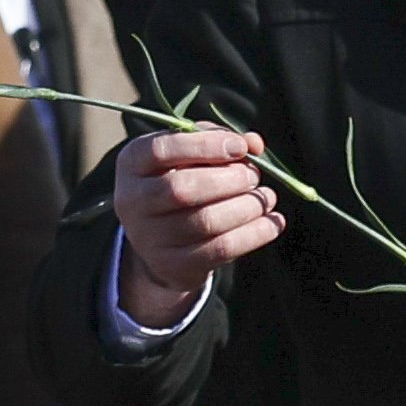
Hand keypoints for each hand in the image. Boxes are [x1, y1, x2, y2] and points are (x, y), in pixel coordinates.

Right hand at [110, 124, 283, 325]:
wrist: (160, 241)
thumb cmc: (180, 179)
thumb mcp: (190, 153)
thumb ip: (220, 140)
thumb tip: (255, 144)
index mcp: (132, 164)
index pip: (161, 150)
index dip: (205, 146)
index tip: (240, 147)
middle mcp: (132, 201)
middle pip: (182, 189)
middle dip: (228, 180)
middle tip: (253, 176)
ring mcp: (149, 238)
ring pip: (205, 221)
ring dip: (246, 206)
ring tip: (266, 197)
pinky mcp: (173, 265)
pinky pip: (220, 249)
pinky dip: (254, 234)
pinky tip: (273, 223)